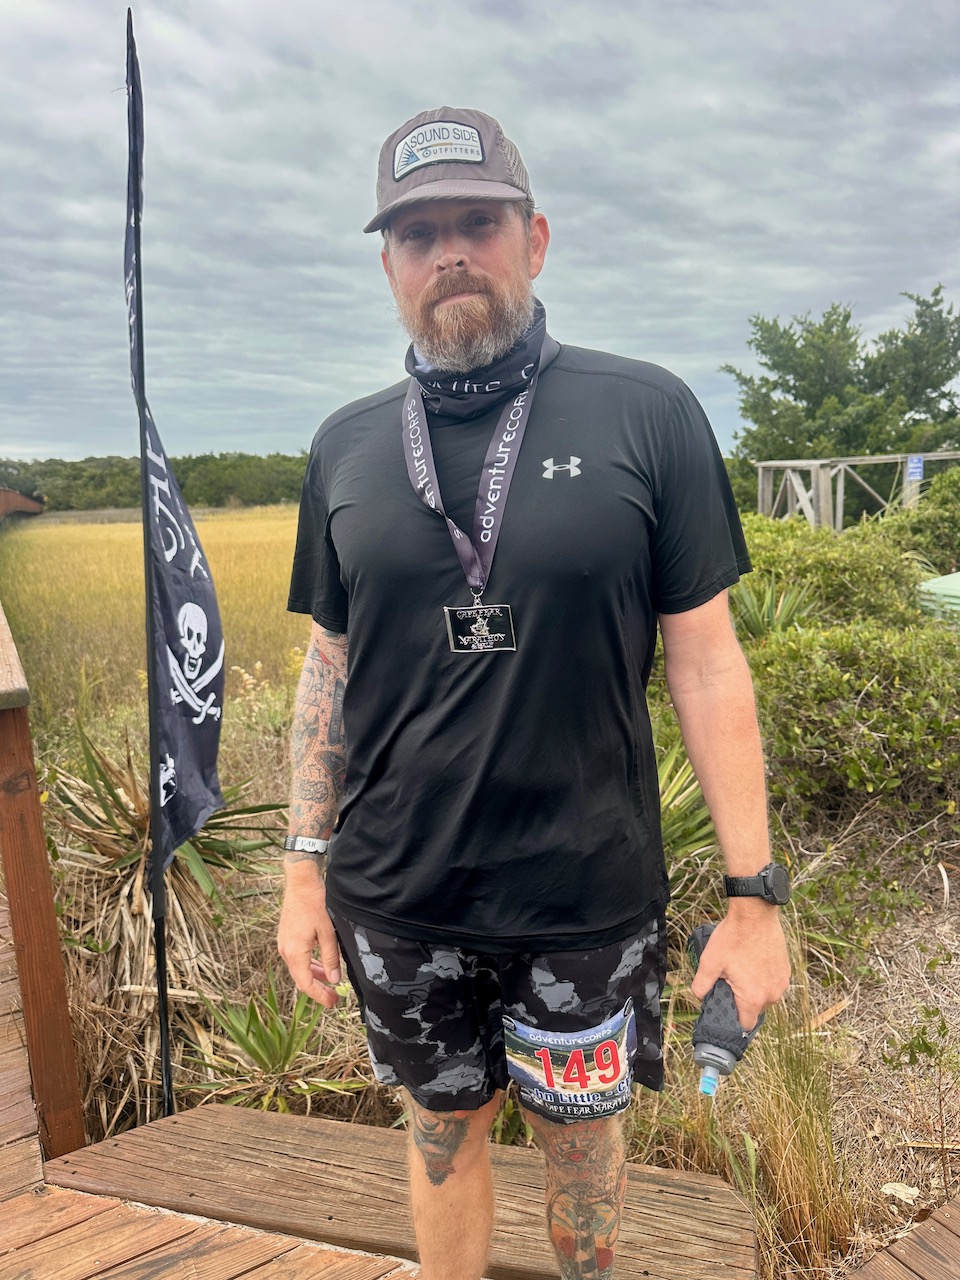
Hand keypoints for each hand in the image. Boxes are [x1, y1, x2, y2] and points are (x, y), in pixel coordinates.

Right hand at [277, 864, 342, 1008]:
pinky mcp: (286, 937)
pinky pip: (297, 959)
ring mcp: (284, 944)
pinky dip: (309, 965)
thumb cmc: (315, 905)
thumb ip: (330, 958)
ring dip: (313, 977)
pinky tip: (320, 965)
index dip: (319, 996)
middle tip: (334, 998)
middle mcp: (285, 951)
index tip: (332, 1003)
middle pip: (300, 979)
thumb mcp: (328, 933)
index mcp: (295, 952)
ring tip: (330, 983)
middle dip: (317, 989)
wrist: (300, 883)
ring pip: (298, 969)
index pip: (306, 984)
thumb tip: (334, 979)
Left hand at [689, 905, 790, 1030]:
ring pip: (765, 996)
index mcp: (753, 997)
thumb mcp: (709, 962)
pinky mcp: (785, 970)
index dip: (733, 1021)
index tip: (725, 1011)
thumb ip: (701, 986)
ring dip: (753, 990)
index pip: (745, 1025)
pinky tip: (751, 964)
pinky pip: (772, 983)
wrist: (755, 914)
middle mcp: (772, 994)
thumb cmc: (733, 937)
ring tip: (740, 971)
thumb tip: (699, 997)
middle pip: (755, 1010)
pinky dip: (763, 979)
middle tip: (729, 983)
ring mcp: (781, 982)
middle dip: (741, 1001)